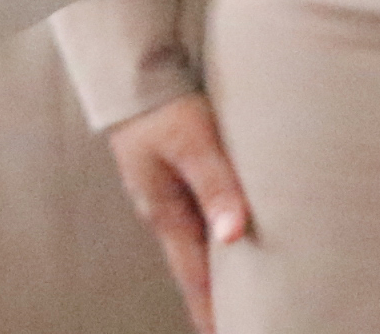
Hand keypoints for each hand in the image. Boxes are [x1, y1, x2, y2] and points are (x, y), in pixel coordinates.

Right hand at [106, 92, 251, 331]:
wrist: (130, 70)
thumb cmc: (160, 105)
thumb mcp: (191, 142)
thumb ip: (216, 185)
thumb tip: (234, 236)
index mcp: (165, 212)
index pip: (196, 280)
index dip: (214, 313)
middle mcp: (166, 212)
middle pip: (198, 269)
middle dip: (220, 301)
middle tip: (250, 323)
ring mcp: (169, 195)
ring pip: (202, 245)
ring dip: (222, 272)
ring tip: (249, 296)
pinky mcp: (177, 177)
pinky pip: (203, 219)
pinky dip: (220, 240)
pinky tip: (235, 242)